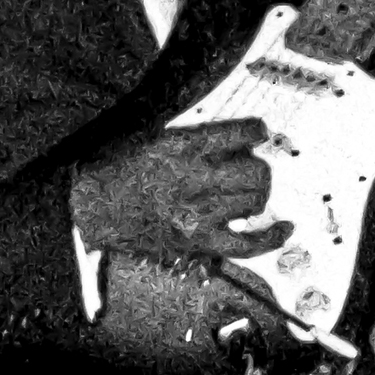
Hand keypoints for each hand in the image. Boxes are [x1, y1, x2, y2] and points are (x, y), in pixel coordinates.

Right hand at [70, 119, 291, 263]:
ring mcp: (198, 214)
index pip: (240, 134)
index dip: (256, 131)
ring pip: (255, 200)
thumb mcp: (151, 135)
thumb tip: (233, 137)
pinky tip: (284, 228)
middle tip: (244, 167)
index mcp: (182, 146)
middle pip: (256, 171)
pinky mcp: (198, 241)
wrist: (90, 210)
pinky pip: (248, 243)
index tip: (259, 132)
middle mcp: (195, 179)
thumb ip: (192, 135)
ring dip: (255, 192)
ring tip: (244, 191)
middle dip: (257, 167)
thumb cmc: (116, 169)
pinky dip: (271, 236)